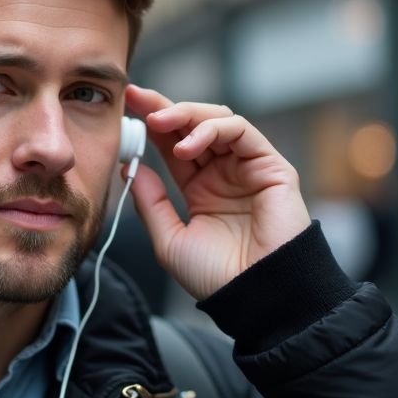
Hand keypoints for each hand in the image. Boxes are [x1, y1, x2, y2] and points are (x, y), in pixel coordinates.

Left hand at [124, 85, 310, 300]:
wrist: (253, 297)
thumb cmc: (216, 277)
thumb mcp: (169, 239)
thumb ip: (150, 204)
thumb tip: (130, 168)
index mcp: (201, 188)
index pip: (174, 143)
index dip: (152, 123)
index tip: (126, 107)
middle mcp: (225, 172)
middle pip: (194, 124)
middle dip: (164, 107)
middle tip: (137, 101)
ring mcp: (249, 167)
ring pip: (219, 120)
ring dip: (186, 115)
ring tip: (159, 124)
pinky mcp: (272, 167)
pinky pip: (242, 132)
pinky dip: (212, 129)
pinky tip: (186, 145)